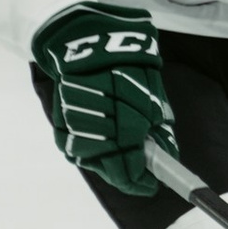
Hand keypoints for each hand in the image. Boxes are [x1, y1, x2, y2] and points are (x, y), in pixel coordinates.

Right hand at [29, 2, 174, 197]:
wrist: (88, 44)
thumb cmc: (127, 68)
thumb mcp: (152, 98)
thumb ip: (159, 132)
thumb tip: (166, 157)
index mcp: (126, 127)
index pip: (131, 171)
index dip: (142, 182)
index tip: (151, 184)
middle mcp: (99, 132)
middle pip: (112, 169)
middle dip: (128, 171)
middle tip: (139, 169)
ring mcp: (76, 131)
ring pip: (94, 162)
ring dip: (109, 160)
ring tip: (121, 148)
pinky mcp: (61, 125)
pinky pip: (76, 150)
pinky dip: (91, 150)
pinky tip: (101, 141)